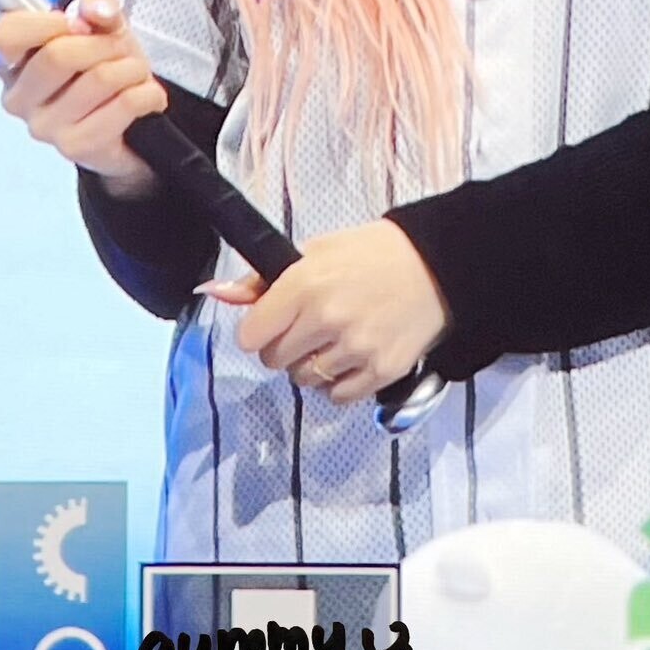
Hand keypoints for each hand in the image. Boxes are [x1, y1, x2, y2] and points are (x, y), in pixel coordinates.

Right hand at [0, 0, 167, 192]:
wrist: (130, 118)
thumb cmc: (104, 63)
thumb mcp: (100, 23)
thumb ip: (96, 3)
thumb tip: (98, 10)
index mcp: (10, 61)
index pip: (4, 34)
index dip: (47, 22)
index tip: (79, 24)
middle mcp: (17, 98)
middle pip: (59, 55)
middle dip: (106, 43)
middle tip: (120, 47)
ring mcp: (43, 127)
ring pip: (100, 78)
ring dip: (133, 67)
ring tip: (135, 73)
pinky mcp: (75, 148)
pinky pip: (125, 104)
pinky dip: (147, 93)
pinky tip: (145, 97)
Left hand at [199, 221, 451, 406]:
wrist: (435, 266)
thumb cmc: (370, 254)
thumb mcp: (314, 252)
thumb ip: (262, 279)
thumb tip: (214, 292)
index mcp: (305, 284)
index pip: (251, 336)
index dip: (259, 330)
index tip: (273, 323)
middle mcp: (326, 319)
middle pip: (274, 361)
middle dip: (285, 347)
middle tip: (309, 328)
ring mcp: (355, 349)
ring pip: (304, 381)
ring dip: (313, 365)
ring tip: (336, 339)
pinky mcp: (380, 372)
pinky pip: (336, 397)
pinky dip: (339, 383)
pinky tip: (353, 356)